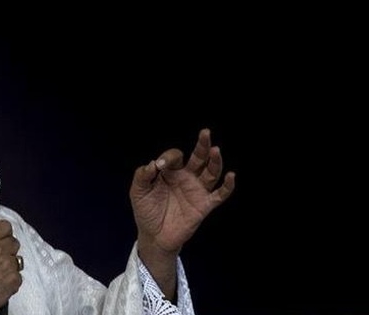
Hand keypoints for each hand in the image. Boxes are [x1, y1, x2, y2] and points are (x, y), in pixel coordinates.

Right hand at [0, 220, 21, 309]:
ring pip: (17, 259)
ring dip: (10, 264)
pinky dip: (11, 279)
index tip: (3, 236)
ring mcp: (9, 264)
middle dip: (8, 249)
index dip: (4, 232)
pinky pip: (18, 275)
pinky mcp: (15, 279)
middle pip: (14, 242)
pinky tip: (1, 282)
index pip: (5, 226)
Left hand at [130, 128, 235, 284]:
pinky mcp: (204, 205)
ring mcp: (196, 190)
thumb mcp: (138, 192)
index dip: (168, 157)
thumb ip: (142, 176)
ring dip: (215, 161)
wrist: (154, 236)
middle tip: (205, 133)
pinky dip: (227, 186)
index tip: (159, 165)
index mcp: (170, 172)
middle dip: (202, 145)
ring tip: (216, 150)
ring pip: (211, 172)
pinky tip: (231, 176)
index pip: (175, 156)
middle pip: (198, 157)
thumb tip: (152, 163)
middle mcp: (186, 177)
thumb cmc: (146, 211)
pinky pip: (220, 194)